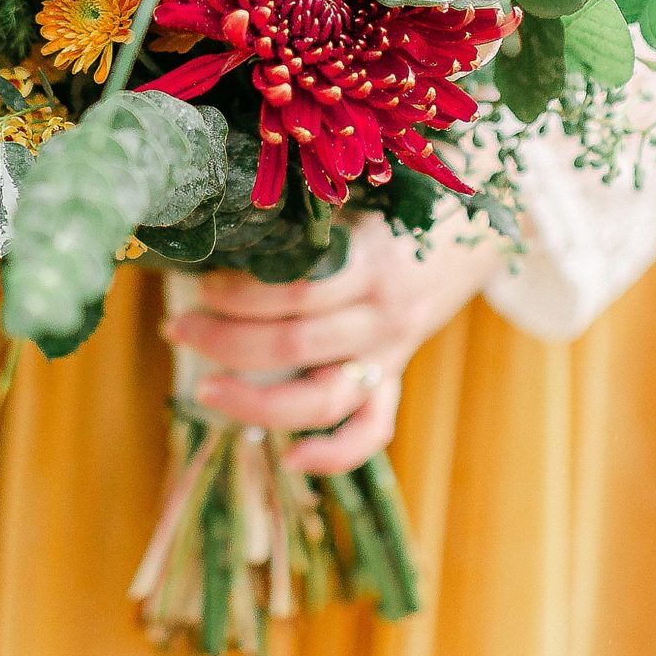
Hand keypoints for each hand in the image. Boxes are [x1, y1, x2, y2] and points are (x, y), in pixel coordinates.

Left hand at [163, 208, 499, 473]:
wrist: (479, 221)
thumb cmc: (407, 197)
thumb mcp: (362, 194)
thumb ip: (310, 217)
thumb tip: (227, 224)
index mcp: (373, 262)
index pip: (294, 292)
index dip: (237, 295)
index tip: (194, 282)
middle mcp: (383, 315)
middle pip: (293, 345)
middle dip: (224, 341)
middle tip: (177, 327)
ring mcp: (391, 352)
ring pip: (320, 398)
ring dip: (254, 401)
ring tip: (204, 390)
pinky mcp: (397, 372)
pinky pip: (372, 428)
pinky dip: (334, 454)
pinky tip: (290, 460)